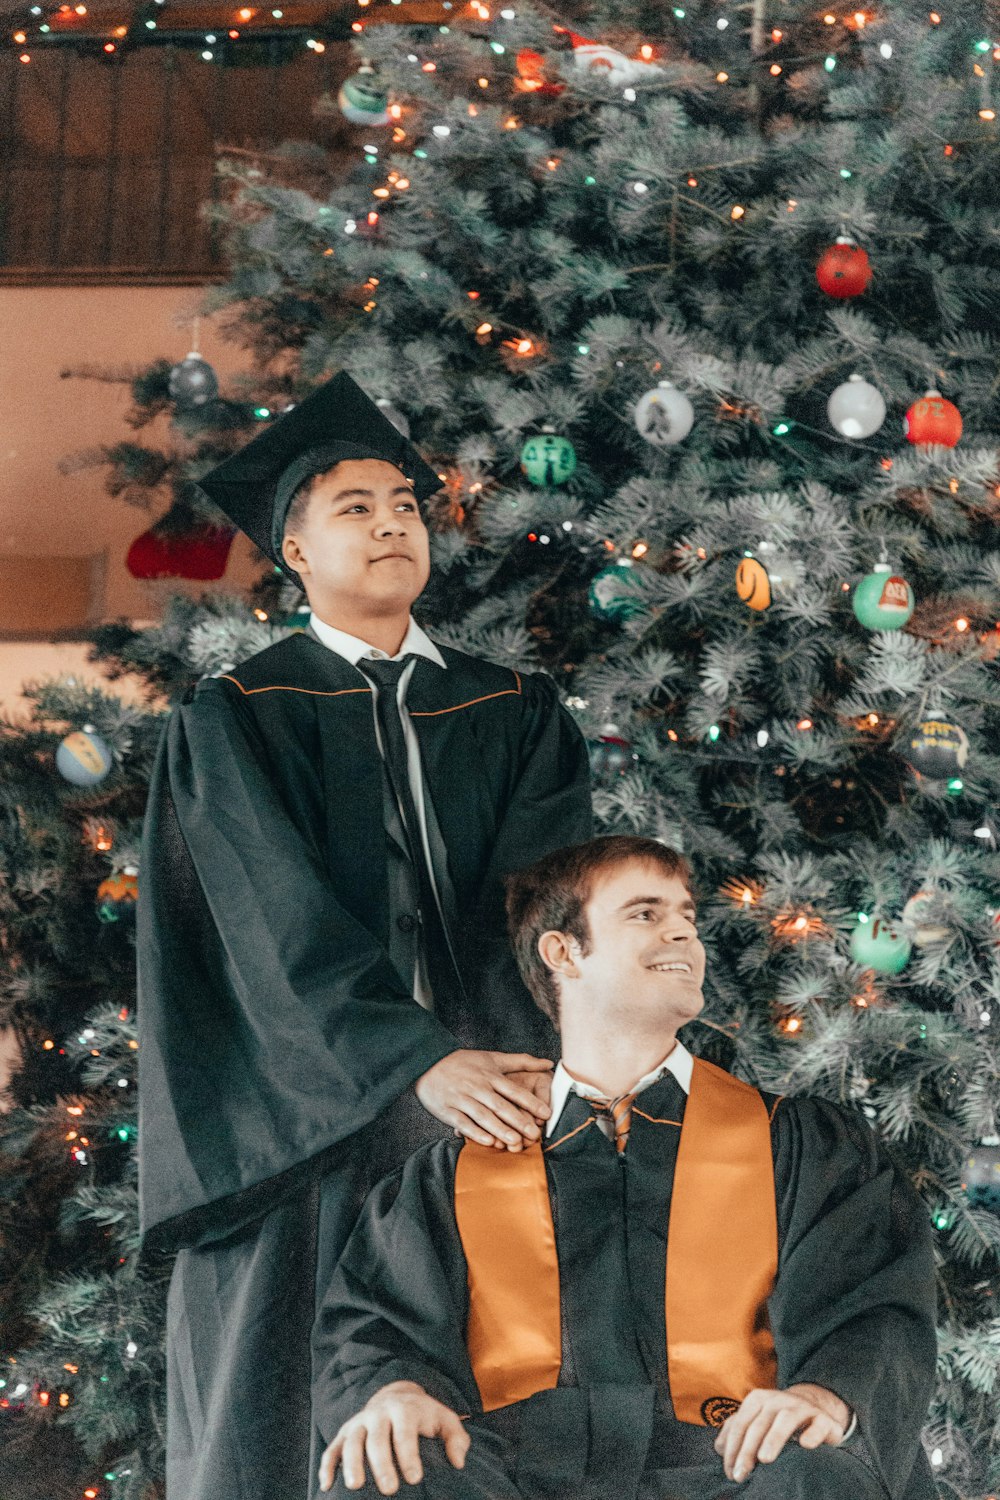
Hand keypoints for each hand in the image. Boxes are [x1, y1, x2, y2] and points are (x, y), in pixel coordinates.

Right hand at [318, 1381, 468, 1494]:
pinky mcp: (344, 1432)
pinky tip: (326, 1486)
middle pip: (377, 1438)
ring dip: (351, 1463)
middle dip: (382, 1464)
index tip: (415, 1478)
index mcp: (404, 1409)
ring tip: (355, 1486)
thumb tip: (459, 1462)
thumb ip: (456, 1438)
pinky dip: (327, 1465)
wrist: (396, 1396)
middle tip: (389, 1490)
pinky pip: (332, 1448)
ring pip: (351, 1441)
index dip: (409, 1455)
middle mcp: (379, 1413)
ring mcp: (359, 1422)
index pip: (405, 1432)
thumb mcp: (445, 1420)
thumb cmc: (424, 1417)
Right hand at [415, 1050, 552, 1149]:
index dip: (531, 1102)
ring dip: (499, 1129)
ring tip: (514, 1141)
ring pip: (483, 1116)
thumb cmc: (464, 1062)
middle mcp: (478, 1087)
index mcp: (490, 1075)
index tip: (546, 1114)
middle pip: (501, 1106)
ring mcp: (462, 1099)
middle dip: (518, 1120)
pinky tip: (487, 1142)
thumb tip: (548, 1063)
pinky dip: (475, 1132)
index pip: (514, 1090)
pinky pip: (463, 1123)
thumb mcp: (492, 1058)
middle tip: (534, 1134)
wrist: (429, 1063)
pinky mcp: (448, 1110)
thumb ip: (521, 1061)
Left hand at [713, 1383, 850, 1482]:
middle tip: (741, 1474)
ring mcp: (802, 1407)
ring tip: (764, 1459)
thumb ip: (736, 1431)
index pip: (741, 1424)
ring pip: (786, 1419)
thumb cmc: (777, 1420)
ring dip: (773, 1438)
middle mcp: (778, 1400)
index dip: (733, 1448)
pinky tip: (805, 1445)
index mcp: (758, 1399)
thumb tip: (720, 1449)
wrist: (815, 1408)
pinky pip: (818, 1424)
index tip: (730, 1472)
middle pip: (759, 1424)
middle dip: (747, 1450)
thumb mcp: (756, 1421)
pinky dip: (812, 1434)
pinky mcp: (823, 1419)